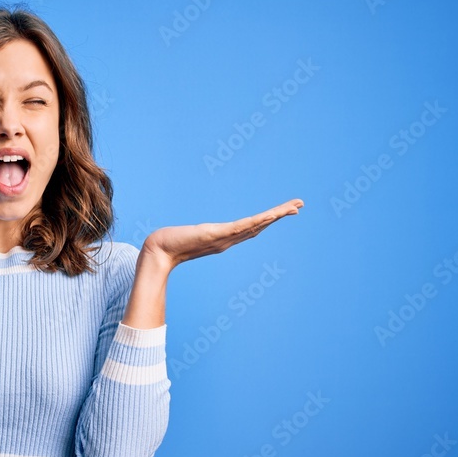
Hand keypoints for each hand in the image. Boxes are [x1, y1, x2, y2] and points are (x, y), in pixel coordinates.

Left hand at [140, 199, 303, 272]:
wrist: (158, 251)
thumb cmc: (170, 243)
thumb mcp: (189, 235)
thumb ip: (196, 234)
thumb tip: (196, 232)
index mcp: (224, 239)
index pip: (252, 227)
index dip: (270, 220)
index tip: (285, 212)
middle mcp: (228, 240)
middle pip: (260, 226)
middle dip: (280, 215)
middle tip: (299, 205)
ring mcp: (223, 238)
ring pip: (255, 225)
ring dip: (275, 216)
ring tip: (293, 207)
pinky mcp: (215, 235)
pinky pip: (240, 227)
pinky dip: (255, 222)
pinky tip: (268, 216)